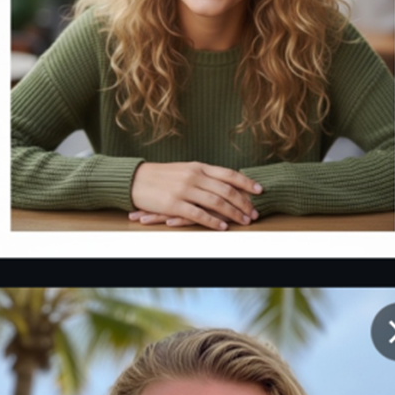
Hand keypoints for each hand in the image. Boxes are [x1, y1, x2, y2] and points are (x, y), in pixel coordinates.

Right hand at [128, 161, 262, 229]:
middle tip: (254, 213)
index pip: (228, 174)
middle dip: (244, 203)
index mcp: (198, 166)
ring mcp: (184, 190)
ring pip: (216, 202)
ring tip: (244, 221)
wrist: (135, 179)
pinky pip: (199, 214)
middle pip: (226, 190)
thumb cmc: (160, 176)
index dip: (246, 182)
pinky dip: (213, 222)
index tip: (260, 190)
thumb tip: (223, 182)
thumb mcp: (184, 169)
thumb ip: (202, 175)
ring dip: (233, 213)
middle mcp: (194, 176)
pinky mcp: (174, 204)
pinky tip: (223, 227)